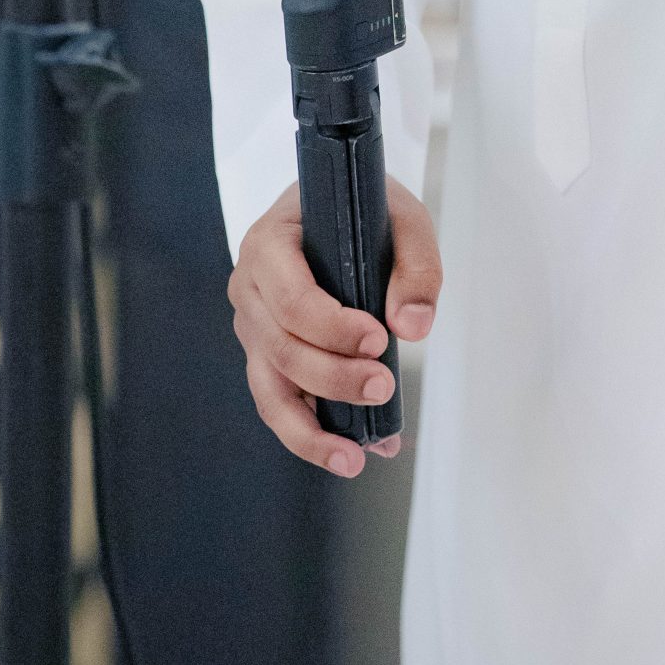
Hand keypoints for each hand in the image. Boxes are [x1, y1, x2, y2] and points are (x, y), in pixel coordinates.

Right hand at [228, 176, 441, 475]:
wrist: (338, 207)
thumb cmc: (364, 208)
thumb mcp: (402, 215)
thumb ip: (416, 265)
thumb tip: (413, 328)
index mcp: (268, 244)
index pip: (290, 297)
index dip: (331, 327)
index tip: (379, 340)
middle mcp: (248, 289)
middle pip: (282, 349)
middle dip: (333, 378)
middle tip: (384, 388)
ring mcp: (252, 329)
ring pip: (270, 391)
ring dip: (313, 429)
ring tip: (356, 457)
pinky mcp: (266, 358)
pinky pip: (279, 405)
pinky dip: (312, 436)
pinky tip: (350, 455)